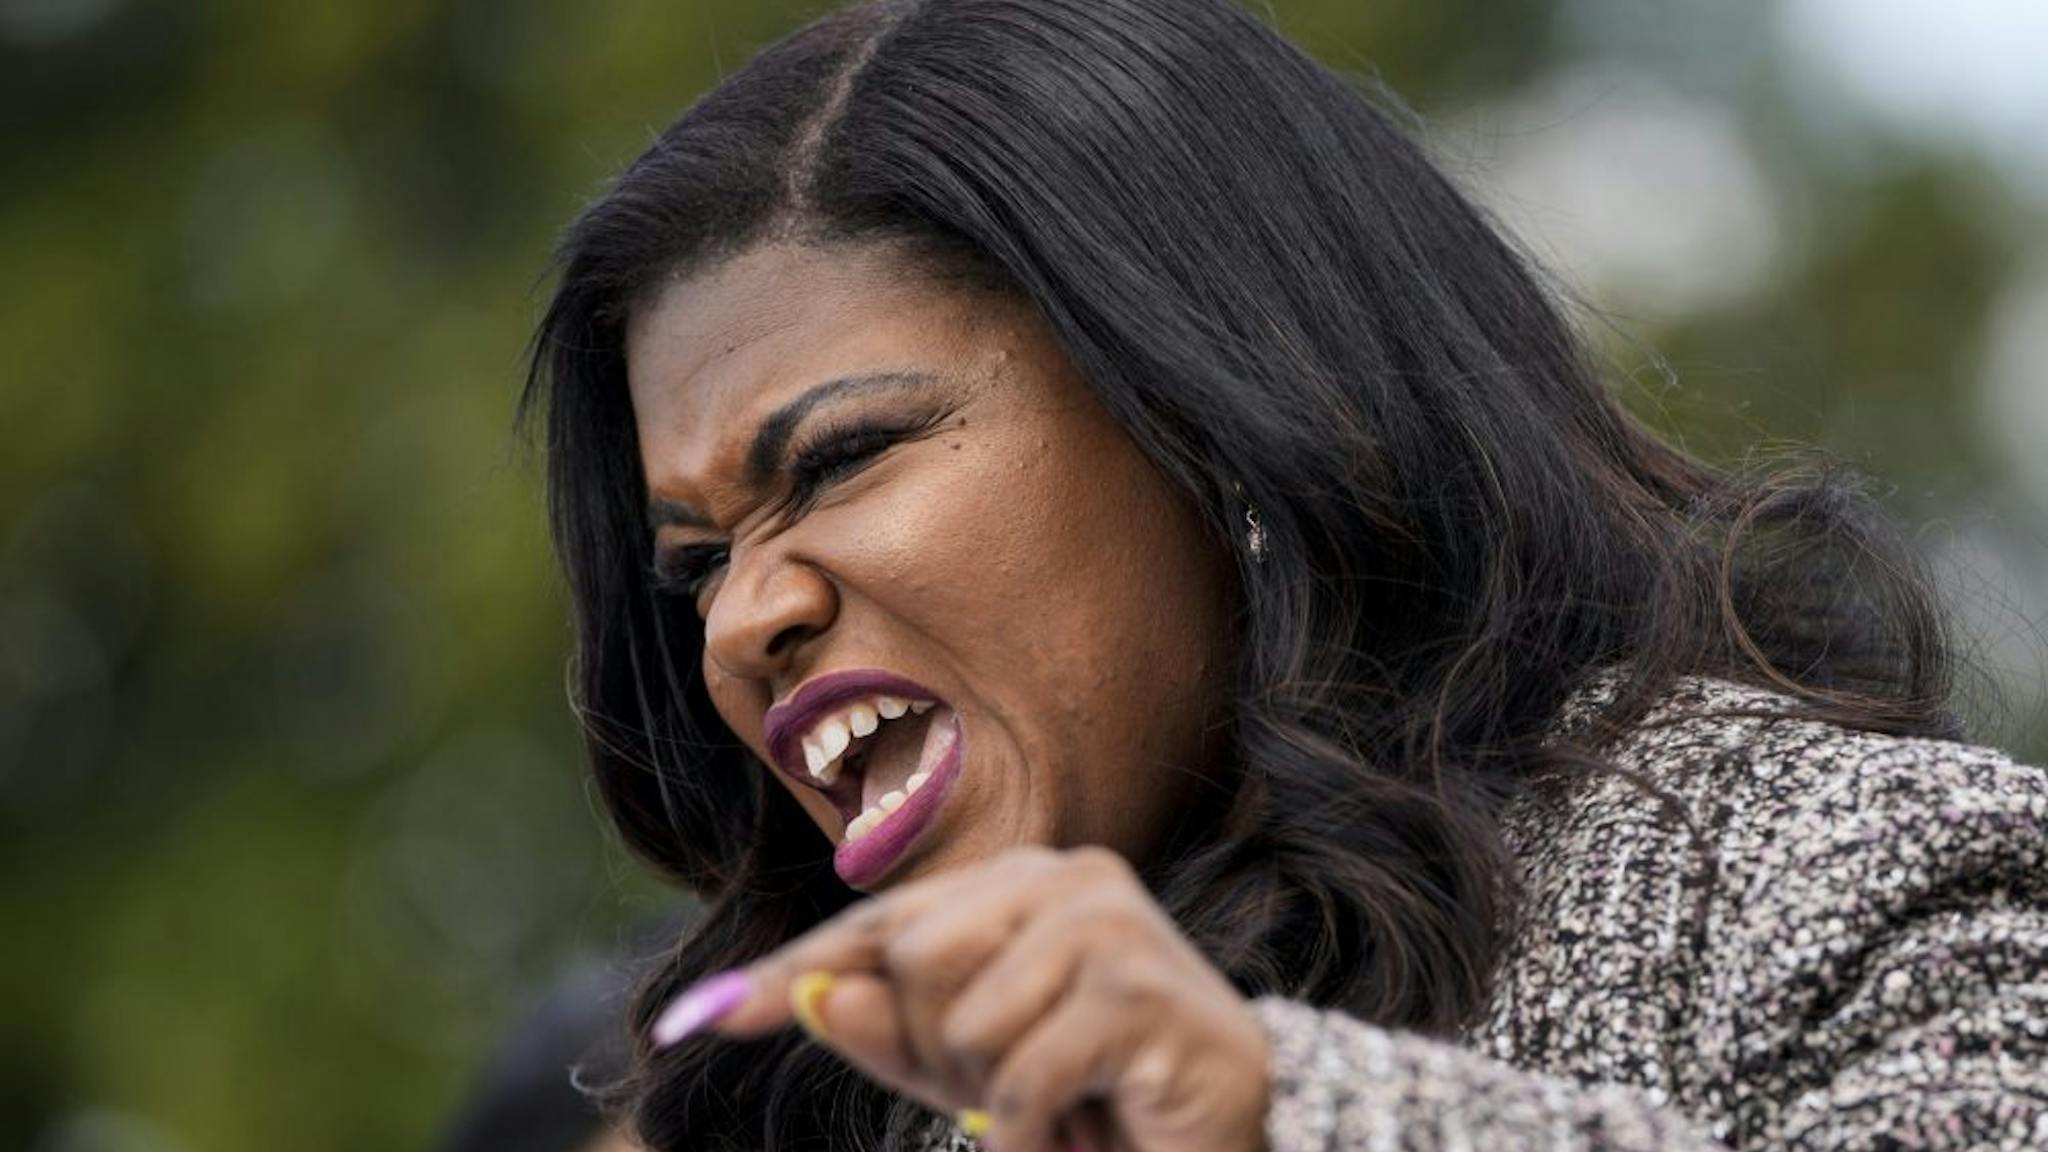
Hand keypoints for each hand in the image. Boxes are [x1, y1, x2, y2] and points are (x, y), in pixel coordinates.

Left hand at [663, 845, 1270, 1151]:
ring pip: (964, 1020)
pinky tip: (1092, 1130)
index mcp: (1025, 882)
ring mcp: (1112, 921)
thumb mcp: (969, 1075)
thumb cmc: (1092, 1105)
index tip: (696, 1021)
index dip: (791, 973)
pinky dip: (1036, 1130)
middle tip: (1018, 1097)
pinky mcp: (1139, 986)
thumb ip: (891, 1031)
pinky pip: (1020, 1073)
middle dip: (941, 1055)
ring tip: (1067, 1110)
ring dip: (997, 1100)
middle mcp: (1070, 876)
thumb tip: (813, 993)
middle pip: (914, 959)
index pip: (883, 923)